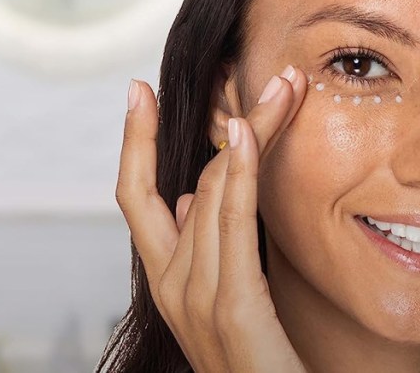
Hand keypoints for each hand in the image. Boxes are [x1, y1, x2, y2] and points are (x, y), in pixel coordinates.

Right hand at [115, 66, 308, 372]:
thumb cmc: (262, 359)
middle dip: (218, 121)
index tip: (139, 91)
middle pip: (184, 180)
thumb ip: (205, 248)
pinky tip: (247, 132)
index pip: (136, 197)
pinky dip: (238, 173)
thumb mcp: (228, 296)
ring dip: (251, 131)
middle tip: (262, 74)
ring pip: (214, 191)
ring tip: (283, 87)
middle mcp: (171, 285)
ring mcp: (196, 298)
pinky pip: (231, 226)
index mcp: (166, 280)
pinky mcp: (232, 309)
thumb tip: (189, 197)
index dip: (135, 142)